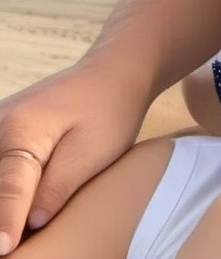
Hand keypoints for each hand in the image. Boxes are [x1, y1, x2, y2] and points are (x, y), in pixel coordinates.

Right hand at [0, 60, 149, 253]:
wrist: (114, 72)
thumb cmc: (110, 110)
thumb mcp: (91, 153)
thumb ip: (55, 191)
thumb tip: (25, 227)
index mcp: (20, 130)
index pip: (7, 190)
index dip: (5, 224)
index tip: (5, 250)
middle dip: (4, 210)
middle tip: (16, 240)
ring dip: (6, 198)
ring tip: (19, 227)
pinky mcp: (2, 133)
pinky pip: (1, 165)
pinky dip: (8, 187)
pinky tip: (21, 202)